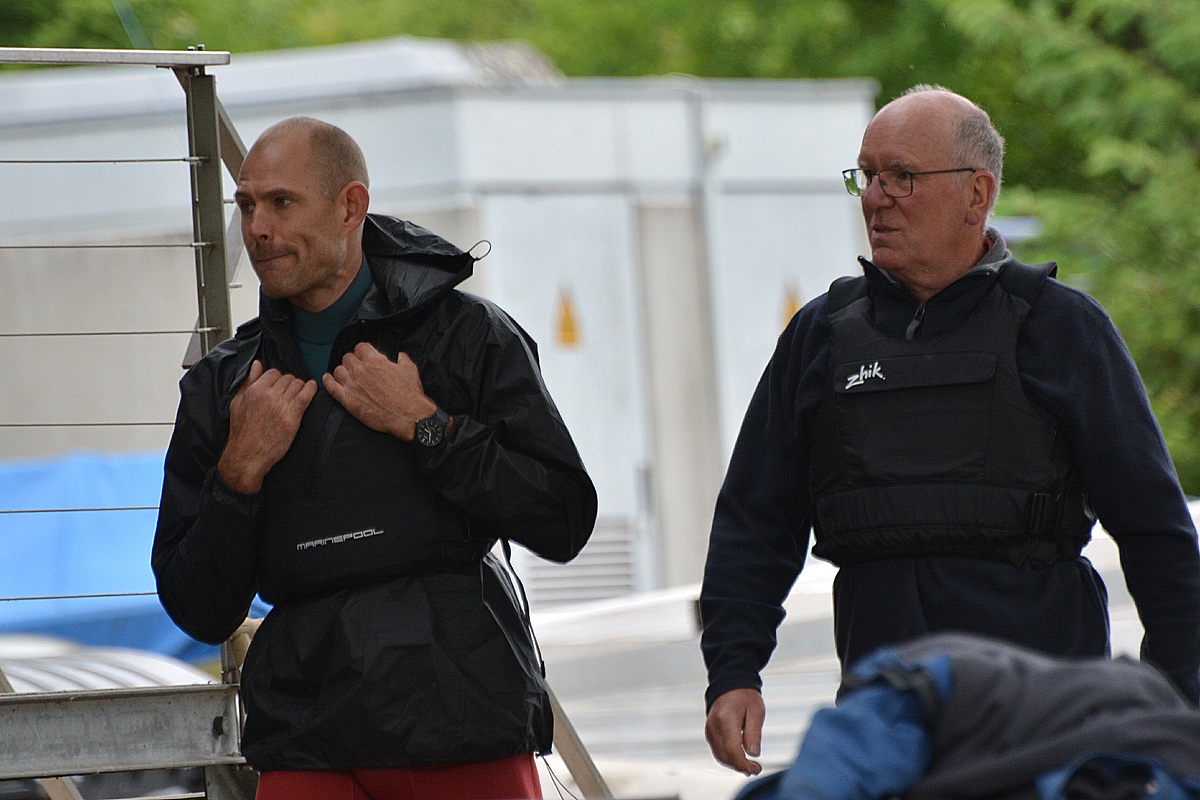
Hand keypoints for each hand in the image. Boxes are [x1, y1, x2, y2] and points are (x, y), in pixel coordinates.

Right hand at [218, 360, 317, 493]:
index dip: (278, 379)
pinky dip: (311, 389)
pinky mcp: (293, 416)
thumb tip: (257, 364)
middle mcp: (269, 395)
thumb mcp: (238, 403)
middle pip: (288, 378)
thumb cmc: (242, 432)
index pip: (274, 373)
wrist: (247, 455)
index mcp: (255, 390)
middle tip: (290, 391)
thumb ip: (249, 382)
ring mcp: (282, 405)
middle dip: (290, 383)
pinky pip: (306, 395)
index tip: (280, 385)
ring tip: (300, 393)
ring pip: (298, 384)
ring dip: (300, 387)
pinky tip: (312, 388)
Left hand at [323, 343, 435, 440]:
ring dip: (343, 372)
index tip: (365, 356)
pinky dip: (328, 381)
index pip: (360, 347)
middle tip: (358, 368)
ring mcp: (352, 385)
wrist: (408, 416)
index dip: (363, 351)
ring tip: (348, 376)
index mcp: (374, 360)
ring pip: (338, 370)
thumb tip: (398, 356)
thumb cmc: (410, 394)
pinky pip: (331, 387)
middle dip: (353, 361)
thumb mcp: (410, 369)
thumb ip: (401, 358)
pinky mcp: (348, 400)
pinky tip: (329, 379)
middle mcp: (360, 370)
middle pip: (347, 357)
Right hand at [705, 688, 764, 775]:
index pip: (732, 749)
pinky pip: (717, 749)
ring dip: (734, 764)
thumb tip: (753, 754)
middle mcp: (714, 725)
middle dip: (740, 766)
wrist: (730, 683)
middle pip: (724, 755)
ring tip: (749, 766)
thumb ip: (754, 734)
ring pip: (719, 755)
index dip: (744, 763)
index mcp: (726, 719)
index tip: (755, 768)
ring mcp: (710, 729)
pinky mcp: (710, 731)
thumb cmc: (744, 695)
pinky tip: (739, 759)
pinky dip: (728, 757)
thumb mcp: (756, 711)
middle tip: (755, 769)